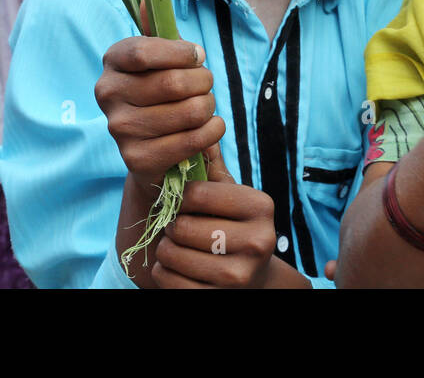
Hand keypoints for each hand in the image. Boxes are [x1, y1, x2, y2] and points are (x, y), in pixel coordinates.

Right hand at [95, 34, 222, 188]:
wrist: (151, 149)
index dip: (180, 53)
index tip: (198, 56)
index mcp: (112, 62)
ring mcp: (120, 129)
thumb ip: (159, 32)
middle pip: (173, 82)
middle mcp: (108, 95)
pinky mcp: (138, 159)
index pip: (144, 51)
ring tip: (205, 106)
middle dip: (203, 81)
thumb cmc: (160, 94)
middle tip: (206, 84)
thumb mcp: (160, 59)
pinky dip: (213, 131)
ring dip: (209, 106)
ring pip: (188, 111)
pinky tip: (211, 127)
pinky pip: (192, 140)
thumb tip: (148, 1)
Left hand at [151, 143, 307, 287]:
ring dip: (165, 250)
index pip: (197, 193)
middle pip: (183, 226)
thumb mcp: (230, 196)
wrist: (252, 279)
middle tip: (181, 229)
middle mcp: (258, 242)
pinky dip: (163, 273)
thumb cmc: (233, 228)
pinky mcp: (219, 298)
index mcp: (261, 207)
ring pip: (171, 254)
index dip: (181, 197)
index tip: (185, 203)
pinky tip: (178, 268)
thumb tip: (201, 126)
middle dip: (173, 226)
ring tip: (179, 247)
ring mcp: (240, 275)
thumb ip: (213, 166)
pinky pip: (167, 280)